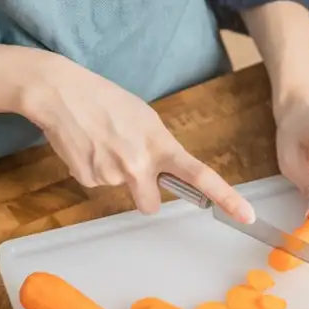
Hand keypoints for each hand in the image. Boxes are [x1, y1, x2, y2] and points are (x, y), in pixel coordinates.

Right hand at [16, 52, 254, 223]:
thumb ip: (160, 149)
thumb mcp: (145, 119)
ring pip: (120, 190)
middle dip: (142, 194)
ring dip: (113, 173)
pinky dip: (93, 169)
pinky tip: (87, 147)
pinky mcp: (88, 179)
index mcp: (161, 145)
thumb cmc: (106, 101)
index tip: (246, 215)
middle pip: (150, 206)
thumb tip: (167, 174)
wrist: (61, 94)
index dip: (226, 198)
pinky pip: (98, 184)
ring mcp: (112, 174)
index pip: (200, 176)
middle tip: (128, 165)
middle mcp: (139, 165)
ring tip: (102, 143)